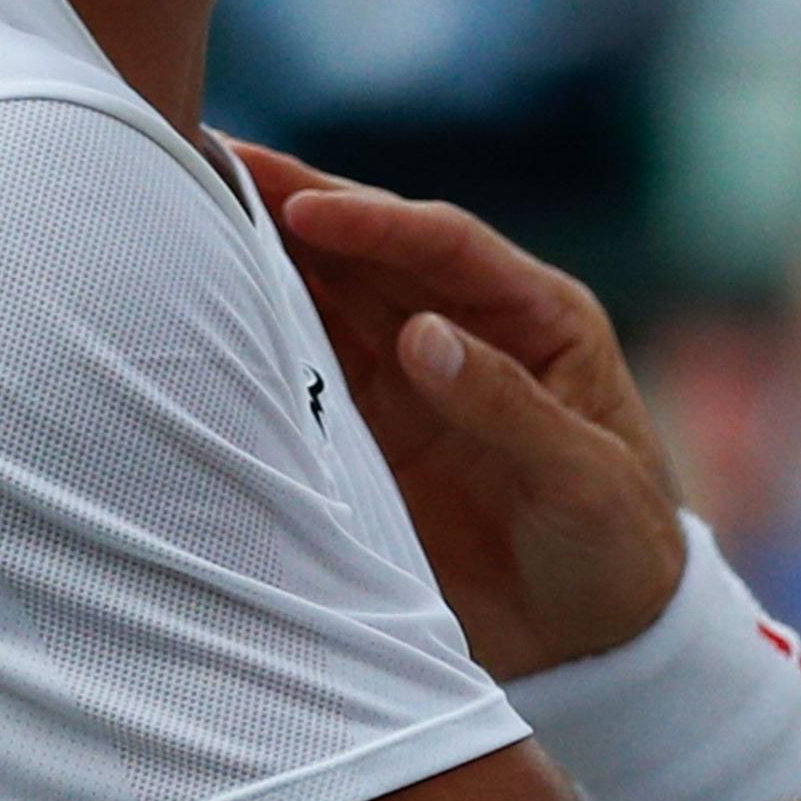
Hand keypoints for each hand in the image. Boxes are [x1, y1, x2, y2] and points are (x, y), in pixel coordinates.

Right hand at [227, 139, 688, 680]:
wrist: (599, 642)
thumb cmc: (617, 545)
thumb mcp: (584, 477)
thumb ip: (508, 407)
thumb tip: (422, 336)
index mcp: (538, 316)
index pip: (446, 245)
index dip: (372, 220)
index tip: (301, 207)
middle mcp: (468, 329)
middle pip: (372, 253)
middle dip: (296, 206)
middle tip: (207, 158)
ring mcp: (413, 380)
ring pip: (329, 300)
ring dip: (263, 259)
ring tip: (183, 211)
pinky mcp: (372, 434)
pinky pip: (308, 371)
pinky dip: (258, 340)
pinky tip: (200, 313)